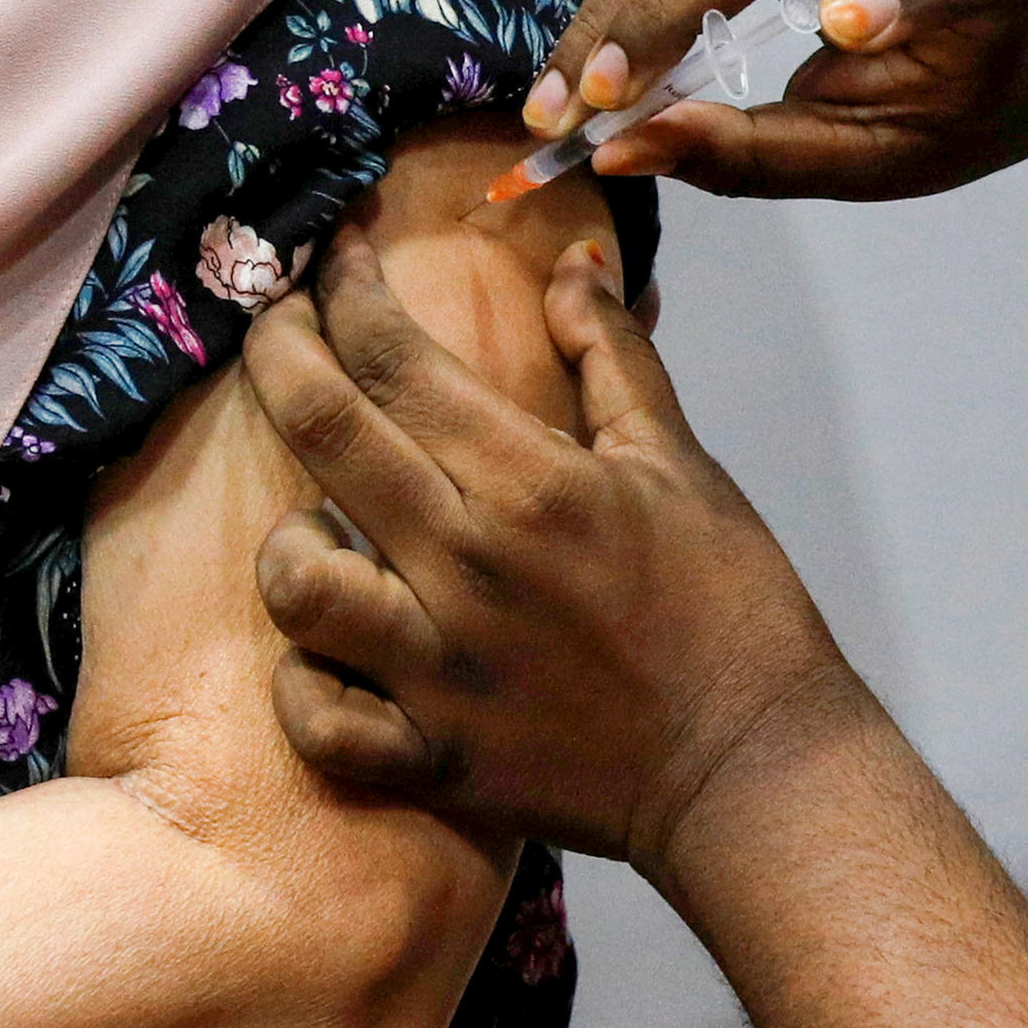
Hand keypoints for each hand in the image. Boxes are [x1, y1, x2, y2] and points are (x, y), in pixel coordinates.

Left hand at [235, 225, 870, 874]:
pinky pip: (316, 719)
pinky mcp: (430, 761)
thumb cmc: (730, 610)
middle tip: (269, 318)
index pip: (395, 356)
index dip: (342, 287)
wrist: (758, 773)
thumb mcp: (681, 464)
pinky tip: (331, 655)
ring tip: (317, 527)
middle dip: (274, 348)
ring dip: (287, 538)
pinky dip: (304, 685)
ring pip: (294, 582)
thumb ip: (611, 356)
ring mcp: (438, 672)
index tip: (328, 254)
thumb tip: (568, 259)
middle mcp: (467, 567)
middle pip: (321, 428)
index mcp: (532, 484)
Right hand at [524, 0, 1027, 198]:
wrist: (1000, 8)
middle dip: (662, 14)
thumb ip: (763, 154)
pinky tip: (588, 54)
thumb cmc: (950, 97)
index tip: (844, 29)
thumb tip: (622, 151)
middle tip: (588, 103)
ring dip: (619, 6)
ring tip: (561, 94)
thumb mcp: (878, 155)